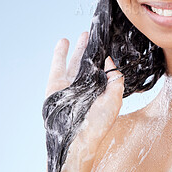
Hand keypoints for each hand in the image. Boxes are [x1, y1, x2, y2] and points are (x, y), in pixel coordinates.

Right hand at [45, 32, 124, 171]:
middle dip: (92, 48)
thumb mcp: (115, 98)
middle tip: (95, 35)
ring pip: (74, 61)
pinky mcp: (56, 85)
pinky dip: (59, 53)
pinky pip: (58, 65)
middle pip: (89, 62)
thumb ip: (115, 78)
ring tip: (84, 34)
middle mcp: (85, 85)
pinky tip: (63, 42)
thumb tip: (109, 60)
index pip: (102, 68)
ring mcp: (70, 84)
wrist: (77, 138)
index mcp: (100, 88)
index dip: (104, 56)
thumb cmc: (98, 122)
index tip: (107, 43)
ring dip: (79, 47)